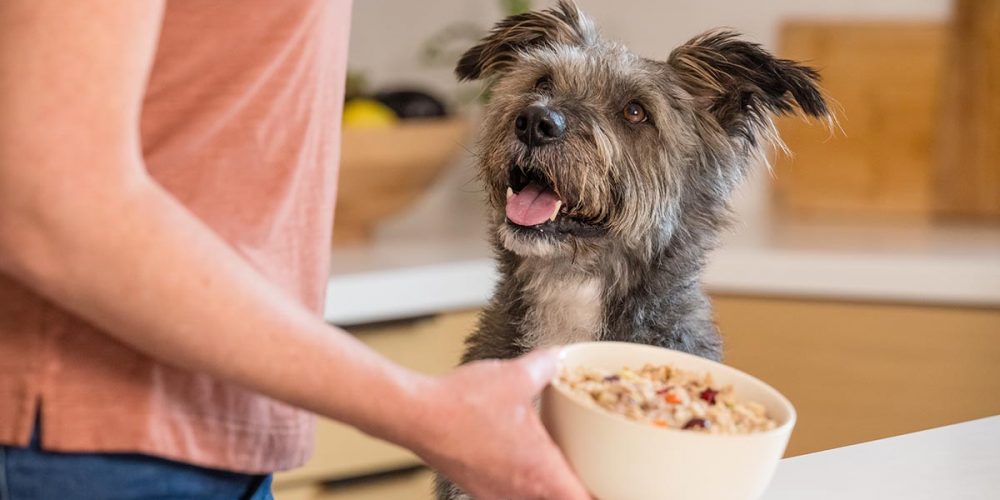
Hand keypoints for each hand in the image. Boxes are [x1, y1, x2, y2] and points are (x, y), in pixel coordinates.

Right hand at [409, 348, 589, 499]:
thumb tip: (561, 355)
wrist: (416, 416)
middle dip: (579, 493)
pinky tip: (524, 470)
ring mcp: (498, 495)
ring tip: (563, 475)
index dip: (601, 495)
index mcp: (540, 469)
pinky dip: (525, 491)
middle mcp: (521, 491)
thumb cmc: (462, 403)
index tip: (616, 486)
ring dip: (551, 493)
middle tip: (594, 477)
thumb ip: (546, 365)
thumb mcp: (515, 376)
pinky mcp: (479, 491)